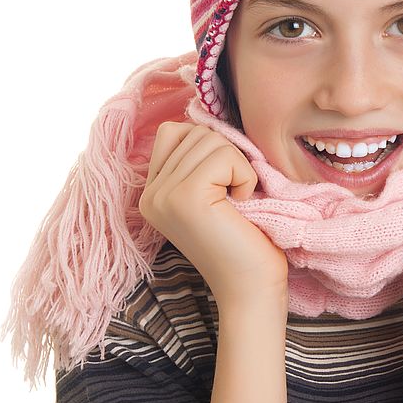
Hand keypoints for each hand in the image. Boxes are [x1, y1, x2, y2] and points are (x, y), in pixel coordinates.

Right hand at [138, 122, 288, 307]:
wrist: (253, 288)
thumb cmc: (246, 239)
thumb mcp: (216, 191)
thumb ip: (203, 158)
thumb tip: (212, 114)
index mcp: (152, 191)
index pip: (174, 132)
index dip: (212, 149)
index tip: (225, 187)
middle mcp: (149, 193)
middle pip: (194, 132)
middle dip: (227, 157)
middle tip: (235, 198)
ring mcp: (162, 195)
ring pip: (209, 139)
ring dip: (238, 167)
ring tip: (237, 203)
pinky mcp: (184, 196)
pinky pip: (224, 156)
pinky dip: (244, 176)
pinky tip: (242, 205)